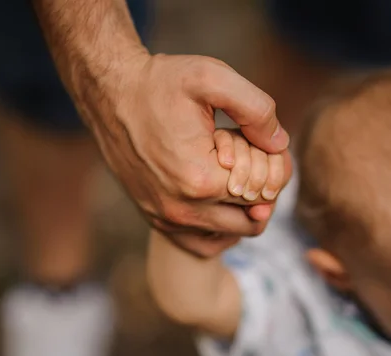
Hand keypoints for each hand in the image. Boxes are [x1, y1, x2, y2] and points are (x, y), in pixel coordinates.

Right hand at [74, 53, 292, 256]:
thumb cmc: (160, 83)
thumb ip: (257, 110)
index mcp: (201, 180)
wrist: (110, 95)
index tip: (259, 142)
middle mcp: (182, 210)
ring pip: (230, 234)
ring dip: (241, 209)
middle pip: (252, 219)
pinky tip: (219, 196)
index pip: (264, 193)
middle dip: (260, 190)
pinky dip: (219, 227)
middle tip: (249, 158)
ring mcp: (166, 219)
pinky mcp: (154, 219)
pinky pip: (202, 243)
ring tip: (232, 173)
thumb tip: (280, 144)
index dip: (272, 167)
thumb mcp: (212, 78)